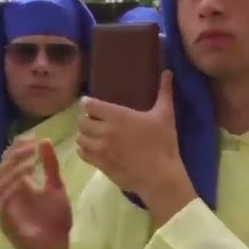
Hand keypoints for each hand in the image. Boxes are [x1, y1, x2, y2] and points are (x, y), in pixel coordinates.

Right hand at [0, 137, 72, 248]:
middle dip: (15, 154)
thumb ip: (50, 165)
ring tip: (30, 157)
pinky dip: (13, 184)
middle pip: (3, 168)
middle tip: (29, 145)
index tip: (31, 138)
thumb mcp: (56, 187)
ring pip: (1, 180)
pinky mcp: (5, 218)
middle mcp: (9, 193)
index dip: (17, 148)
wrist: (56, 248)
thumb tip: (44, 141)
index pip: (11, 162)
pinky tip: (26, 175)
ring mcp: (6, 206)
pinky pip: (4, 197)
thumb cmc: (55, 220)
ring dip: (14, 166)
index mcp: (20, 185)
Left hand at [77, 71, 193, 213]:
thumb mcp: (165, 115)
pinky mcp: (100, 165)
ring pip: (80, 138)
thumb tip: (168, 72)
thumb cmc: (163, 143)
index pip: (91, 106)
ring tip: (91, 134)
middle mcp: (105, 131)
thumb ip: (165, 92)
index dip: (88, 103)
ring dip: (84, 134)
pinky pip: (82, 154)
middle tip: (92, 119)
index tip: (90, 103)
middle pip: (82, 122)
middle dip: (85, 119)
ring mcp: (101, 149)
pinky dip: (84, 149)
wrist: (160, 176)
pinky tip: (91, 148)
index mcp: (119, 116)